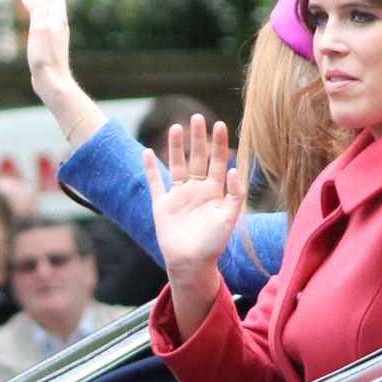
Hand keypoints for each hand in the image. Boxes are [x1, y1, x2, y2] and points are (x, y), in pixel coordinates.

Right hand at [19, 0, 103, 145]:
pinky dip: (37, 8)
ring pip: (47, 6)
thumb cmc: (46, 57)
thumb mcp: (39, 29)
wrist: (53, 80)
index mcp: (58, 16)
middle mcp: (58, 21)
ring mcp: (53, 31)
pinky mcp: (48, 40)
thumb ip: (36, 10)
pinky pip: (42, 17)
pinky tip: (32, 11)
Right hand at [146, 114, 242, 281]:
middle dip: (197, 138)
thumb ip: (234, 194)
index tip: (219, 124)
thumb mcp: (229, 219)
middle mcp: (197, 190)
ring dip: (176, 147)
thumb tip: (232, 169)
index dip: (219, 143)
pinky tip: (147, 152)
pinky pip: (155, 182)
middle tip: (197, 117)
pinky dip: (150, 168)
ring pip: (177, 165)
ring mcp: (178, 196)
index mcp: (215, 192)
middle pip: (197, 158)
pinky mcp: (162, 205)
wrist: (190, 264)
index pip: (217, 161)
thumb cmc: (212, 245)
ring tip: (176, 128)